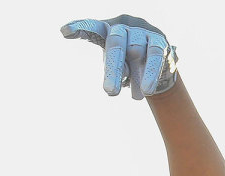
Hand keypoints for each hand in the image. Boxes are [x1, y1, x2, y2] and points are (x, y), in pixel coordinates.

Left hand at [62, 16, 177, 99]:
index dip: (79, 28)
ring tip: (136, 98)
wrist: (159, 65)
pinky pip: (154, 55)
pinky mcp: (158, 42)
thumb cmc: (130, 66)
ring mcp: (141, 33)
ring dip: (136, 77)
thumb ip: (115, 72)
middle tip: (110, 92)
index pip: (92, 28)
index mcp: (107, 32)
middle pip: (115, 44)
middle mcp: (123, 28)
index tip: (64, 31)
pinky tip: (147, 90)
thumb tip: (113, 87)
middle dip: (113, 69)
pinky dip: (150, 73)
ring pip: (135, 52)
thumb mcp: (118, 69)